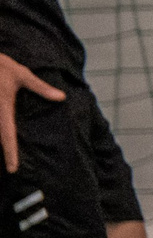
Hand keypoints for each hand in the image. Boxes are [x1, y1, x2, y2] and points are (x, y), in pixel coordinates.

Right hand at [0, 54, 64, 173]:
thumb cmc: (1, 66)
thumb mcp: (23, 74)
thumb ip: (41, 88)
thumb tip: (61, 98)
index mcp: (2, 109)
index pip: (7, 135)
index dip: (10, 153)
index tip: (13, 169)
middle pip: (0, 138)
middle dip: (5, 154)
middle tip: (12, 170)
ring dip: (3, 145)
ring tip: (11, 160)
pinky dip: (3, 135)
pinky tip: (9, 140)